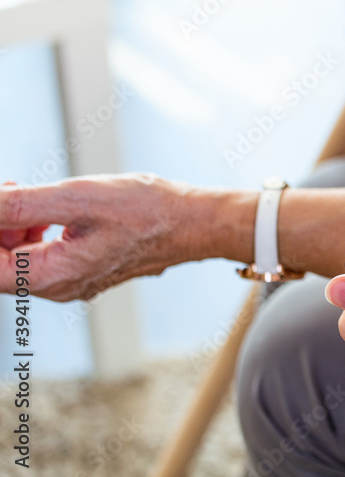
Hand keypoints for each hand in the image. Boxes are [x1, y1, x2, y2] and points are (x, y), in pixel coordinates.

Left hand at [0, 175, 202, 301]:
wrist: (194, 222)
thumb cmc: (148, 211)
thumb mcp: (78, 198)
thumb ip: (22, 204)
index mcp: (52, 276)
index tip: (2, 201)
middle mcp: (59, 287)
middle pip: (2, 263)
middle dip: (0, 225)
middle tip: (11, 189)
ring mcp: (73, 281)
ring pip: (21, 259)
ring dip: (15, 226)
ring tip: (28, 194)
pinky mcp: (85, 269)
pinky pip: (44, 256)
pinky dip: (36, 231)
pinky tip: (50, 210)